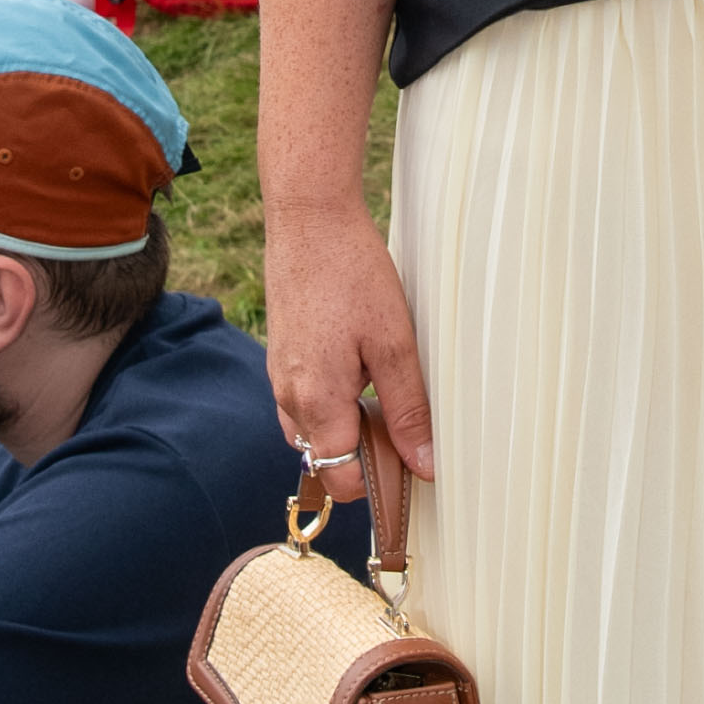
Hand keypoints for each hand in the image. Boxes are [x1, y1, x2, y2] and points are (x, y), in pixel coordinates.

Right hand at [264, 201, 435, 499]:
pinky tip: (360, 366)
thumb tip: (423, 466)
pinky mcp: (280, 359)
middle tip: (403, 418)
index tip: (411, 463)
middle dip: (363, 455)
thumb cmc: (352, 273)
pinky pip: (304, 403)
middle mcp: (288, 399)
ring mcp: (279, 379)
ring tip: (382, 387)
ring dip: (348, 427)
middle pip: (326, 461)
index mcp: (316, 402)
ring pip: (314, 433)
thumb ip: (408, 410)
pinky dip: (333, 402)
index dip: (378, 483)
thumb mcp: (395, 344)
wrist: (308, 219)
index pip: (341, 480)